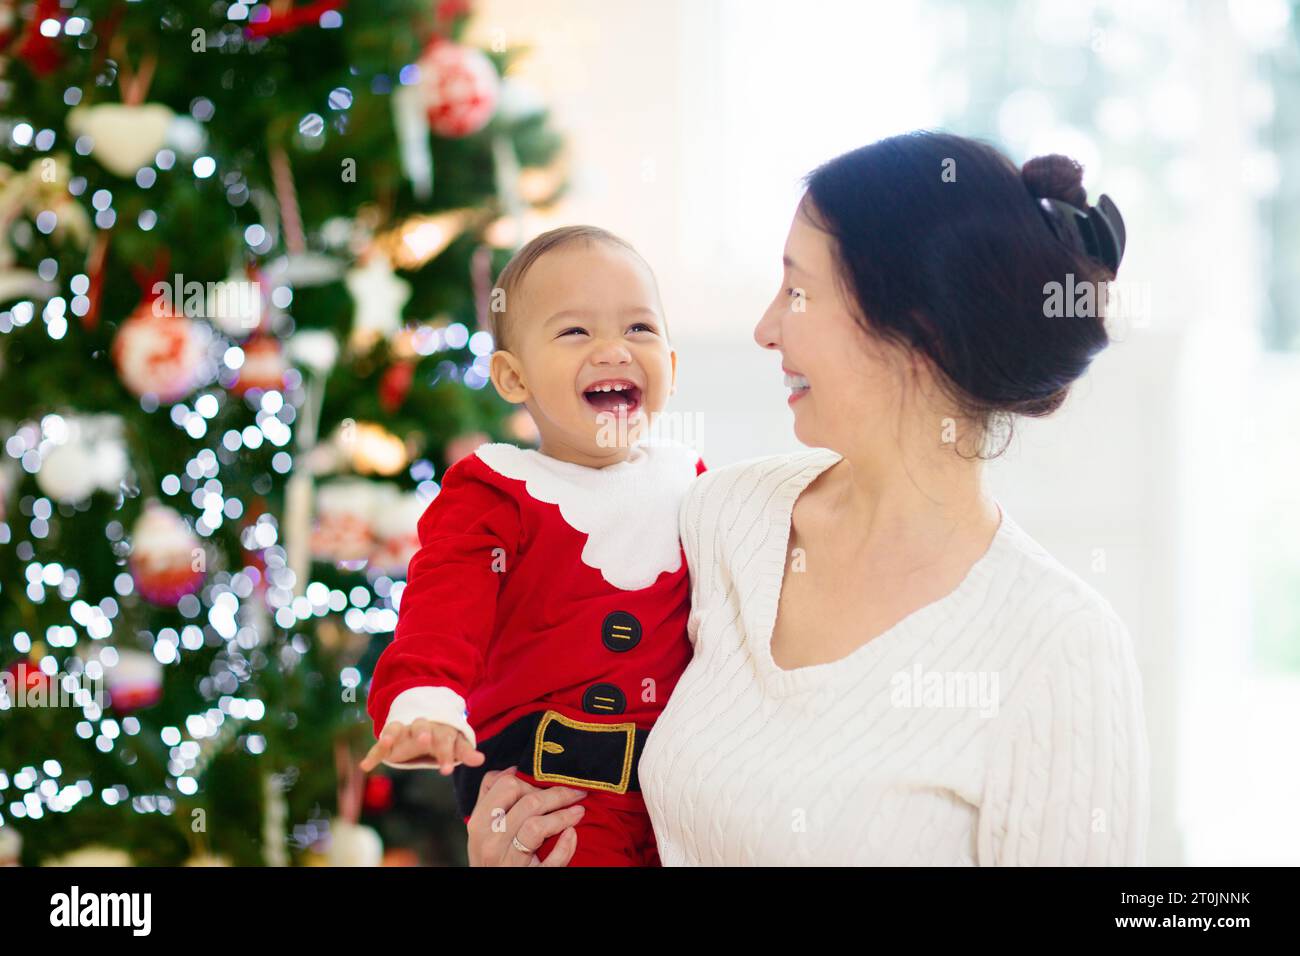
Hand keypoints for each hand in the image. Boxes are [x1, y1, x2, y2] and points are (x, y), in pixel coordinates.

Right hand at [359, 718, 485, 774]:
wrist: (425, 721)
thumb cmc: (442, 736)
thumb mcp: (454, 743)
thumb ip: (464, 752)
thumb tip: (480, 760)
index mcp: (439, 729)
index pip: (445, 739)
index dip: (446, 754)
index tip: (446, 770)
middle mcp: (420, 727)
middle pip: (421, 727)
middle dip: (423, 733)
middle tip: (425, 741)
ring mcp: (403, 732)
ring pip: (397, 728)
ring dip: (392, 734)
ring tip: (386, 742)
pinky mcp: (389, 740)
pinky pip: (379, 746)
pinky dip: (372, 754)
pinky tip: (365, 766)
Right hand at [467, 767, 586, 866]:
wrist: (492, 890)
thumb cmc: (490, 855)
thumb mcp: (482, 828)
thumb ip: (491, 796)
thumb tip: (511, 769)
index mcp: (479, 824)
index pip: (506, 786)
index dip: (530, 781)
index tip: (546, 783)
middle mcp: (490, 842)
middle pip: (529, 803)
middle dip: (558, 794)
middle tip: (576, 793)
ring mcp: (508, 862)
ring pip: (537, 827)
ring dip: (563, 815)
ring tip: (579, 811)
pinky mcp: (529, 878)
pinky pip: (551, 861)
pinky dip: (565, 846)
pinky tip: (572, 834)